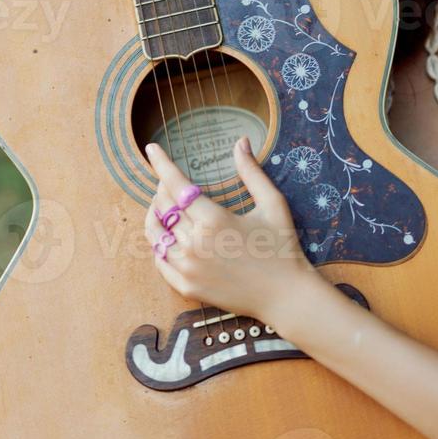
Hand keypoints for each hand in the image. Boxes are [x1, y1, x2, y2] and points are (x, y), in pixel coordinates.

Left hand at [143, 137, 316, 322]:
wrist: (285, 296)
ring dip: (154, 215)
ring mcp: (188, 268)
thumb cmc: (282, 247)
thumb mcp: (272, 204)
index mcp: (214, 219)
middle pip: (163, 207)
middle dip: (162, 188)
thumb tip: (240, 141)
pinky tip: (165, 236)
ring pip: (155, 234)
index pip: (176, 185)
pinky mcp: (186, 286)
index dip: (161, 164)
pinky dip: (158, 244)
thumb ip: (251, 172)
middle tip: (168, 181)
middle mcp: (195, 243)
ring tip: (161, 206)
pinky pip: (159, 260)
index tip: (152, 149)